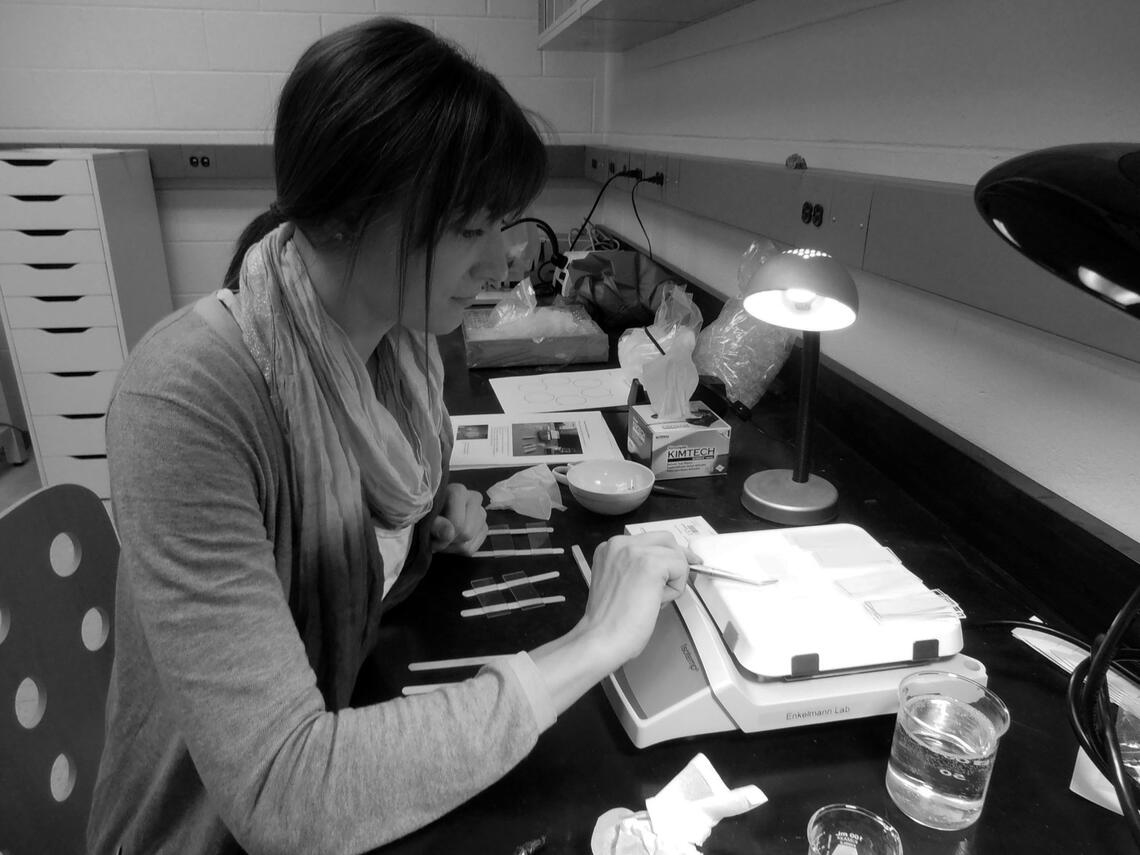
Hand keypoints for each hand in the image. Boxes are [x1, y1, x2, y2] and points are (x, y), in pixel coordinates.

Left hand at [429, 483, 486, 554]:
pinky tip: (451, 540)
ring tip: (442, 538)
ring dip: (452, 546)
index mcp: (459, 491)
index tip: (432, 538)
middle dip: (449, 541)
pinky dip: (458, 550)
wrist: (433, 515)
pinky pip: (472, 549)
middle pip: (466, 534)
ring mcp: (481, 514)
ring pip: (468, 543)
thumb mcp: (426, 517)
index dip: (444, 535)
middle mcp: (474, 499)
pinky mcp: (484, 528)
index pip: (458, 522)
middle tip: (436, 539)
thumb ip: (436, 524)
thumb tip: (449, 534)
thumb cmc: (428, 514)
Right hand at [579, 532, 691, 668]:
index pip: (649, 541)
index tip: (675, 568)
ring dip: (673, 579)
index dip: (666, 556)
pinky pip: (681, 568)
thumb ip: (636, 569)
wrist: (602, 638)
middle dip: (677, 560)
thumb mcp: (619, 583)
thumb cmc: (610, 622)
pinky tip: (657, 602)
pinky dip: (676, 588)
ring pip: (675, 554)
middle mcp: (620, 544)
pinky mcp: (651, 563)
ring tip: (653, 600)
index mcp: (610, 549)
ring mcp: (635, 551)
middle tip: (679, 581)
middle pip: (666, 539)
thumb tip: (666, 567)